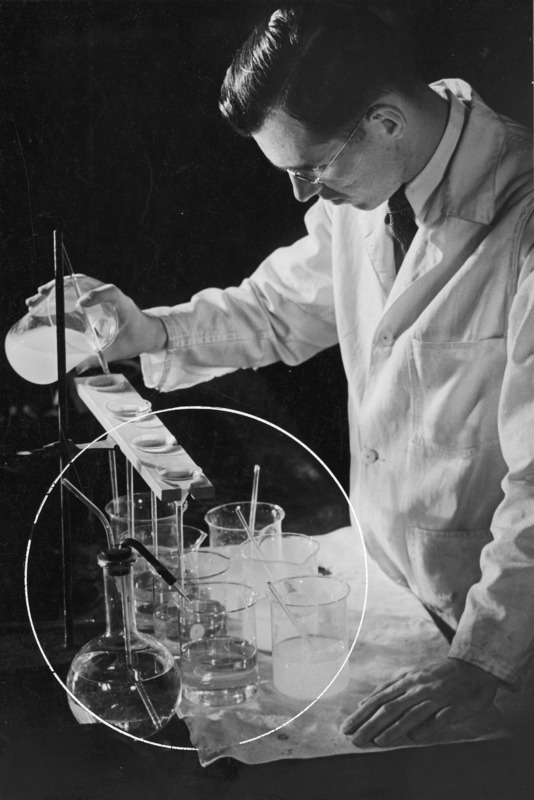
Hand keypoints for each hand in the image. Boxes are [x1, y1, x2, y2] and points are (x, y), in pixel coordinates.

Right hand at [26, 275, 167, 368]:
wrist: (147, 331)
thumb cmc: (138, 338)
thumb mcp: (121, 349)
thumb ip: (102, 357)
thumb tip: (79, 368)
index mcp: (122, 303)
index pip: (109, 292)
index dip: (95, 295)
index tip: (80, 304)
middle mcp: (109, 294)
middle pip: (82, 282)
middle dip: (59, 288)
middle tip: (40, 297)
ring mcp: (99, 294)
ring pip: (74, 284)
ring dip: (54, 289)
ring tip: (35, 300)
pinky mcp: (93, 299)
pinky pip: (73, 292)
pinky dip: (57, 296)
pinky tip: (42, 303)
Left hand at [340, 658, 498, 747]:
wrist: (472, 668)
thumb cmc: (437, 676)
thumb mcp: (409, 677)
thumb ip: (387, 690)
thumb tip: (361, 704)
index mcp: (406, 682)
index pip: (378, 700)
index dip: (361, 715)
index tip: (346, 728)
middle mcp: (418, 688)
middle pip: (391, 708)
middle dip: (371, 725)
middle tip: (354, 740)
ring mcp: (436, 697)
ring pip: (412, 714)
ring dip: (394, 729)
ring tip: (378, 742)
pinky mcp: (455, 706)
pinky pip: (440, 718)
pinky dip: (428, 728)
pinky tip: (416, 739)